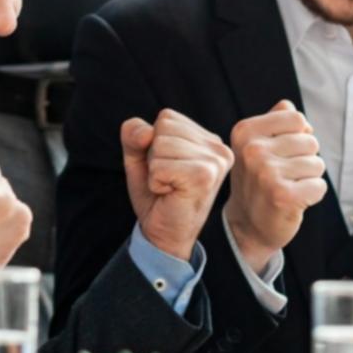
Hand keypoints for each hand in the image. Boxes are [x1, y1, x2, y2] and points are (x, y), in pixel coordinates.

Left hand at [122, 110, 233, 261]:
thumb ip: (134, 133)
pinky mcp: (204, 176)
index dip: (154, 143)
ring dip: (155, 170)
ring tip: (171, 187)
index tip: (168, 167)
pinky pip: (160, 166)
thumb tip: (146, 132)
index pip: (167, 117)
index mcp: (208, 139)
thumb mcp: (139, 156)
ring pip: (160, 145)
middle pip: (163, 128)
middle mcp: (218, 147)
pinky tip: (171, 194)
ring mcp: (215, 161)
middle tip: (168, 180)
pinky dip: (156, 182)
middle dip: (154, 156)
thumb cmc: (156, 195)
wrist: (163, 234)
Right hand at [223, 101, 327, 271]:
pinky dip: (313, 195)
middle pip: (310, 141)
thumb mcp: (257, 145)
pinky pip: (319, 186)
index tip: (282, 152)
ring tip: (288, 186)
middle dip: (305, 158)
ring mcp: (266, 173)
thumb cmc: (258, 180)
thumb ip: (274, 121)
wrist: (247, 225)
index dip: (298, 135)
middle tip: (284, 174)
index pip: (296, 118)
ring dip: (309, 178)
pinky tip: (294, 201)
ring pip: (317, 164)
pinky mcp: (282, 195)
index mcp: (245, 131)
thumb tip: (289, 106)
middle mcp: (253, 150)